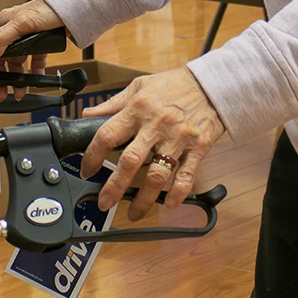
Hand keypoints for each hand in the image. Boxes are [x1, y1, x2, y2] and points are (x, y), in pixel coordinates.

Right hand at [0, 0, 63, 100]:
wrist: (73, 9)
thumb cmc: (47, 8)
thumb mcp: (21, 23)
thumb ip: (2, 38)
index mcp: (3, 22)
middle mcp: (13, 31)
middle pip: (2, 58)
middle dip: (1, 76)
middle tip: (1, 91)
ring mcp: (27, 39)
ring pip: (18, 62)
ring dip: (17, 78)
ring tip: (18, 91)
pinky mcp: (41, 45)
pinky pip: (34, 62)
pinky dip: (34, 72)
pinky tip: (35, 80)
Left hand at [82, 68, 224, 218]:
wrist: (211, 84)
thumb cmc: (173, 85)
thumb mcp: (139, 86)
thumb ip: (113, 104)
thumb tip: (88, 114)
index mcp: (137, 110)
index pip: (108, 136)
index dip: (93, 156)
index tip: (86, 170)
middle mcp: (156, 126)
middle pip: (130, 161)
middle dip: (115, 186)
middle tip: (104, 203)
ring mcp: (178, 138)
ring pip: (158, 174)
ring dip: (145, 198)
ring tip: (134, 213)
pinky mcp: (198, 147)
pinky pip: (187, 174)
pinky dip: (179, 192)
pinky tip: (170, 205)